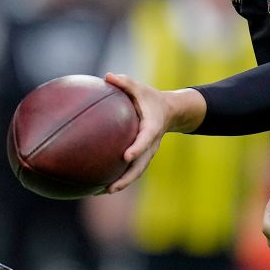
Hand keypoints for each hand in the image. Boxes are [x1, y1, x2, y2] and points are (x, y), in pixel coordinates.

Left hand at [102, 73, 203, 193]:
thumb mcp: (141, 88)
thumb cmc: (151, 98)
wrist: (170, 111)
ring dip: (121, 183)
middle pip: (140, 166)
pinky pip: (131, 169)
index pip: (146, 139)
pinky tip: (99, 183)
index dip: (137, 148)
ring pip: (136, 172)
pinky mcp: (142, 156)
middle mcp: (151, 144)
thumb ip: (126, 82)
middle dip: (126, 178)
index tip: (126, 156)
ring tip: (100, 192)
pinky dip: (118, 177)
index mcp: (152, 127)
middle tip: (110, 188)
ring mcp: (147, 152)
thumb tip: (107, 76)